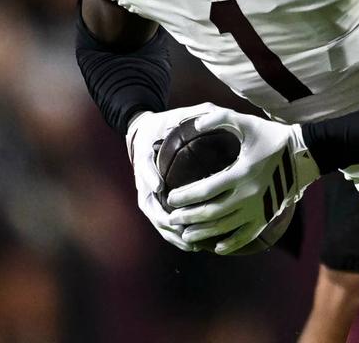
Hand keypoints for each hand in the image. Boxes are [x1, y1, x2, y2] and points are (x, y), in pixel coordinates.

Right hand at [126, 103, 220, 250]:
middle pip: (148, 202)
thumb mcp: (178, 115)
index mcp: (145, 155)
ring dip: (171, 232)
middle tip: (181, 224)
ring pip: (155, 218)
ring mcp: (147, 193)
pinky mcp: (154, 203)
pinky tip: (195, 245)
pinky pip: (163, 223)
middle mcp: (143, 179)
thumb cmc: (166, 125)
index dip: (149, 175)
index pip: (143, 165)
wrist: (145, 134)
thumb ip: (196, 114)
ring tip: (192, 242)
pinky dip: (175, 236)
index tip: (159, 186)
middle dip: (163, 216)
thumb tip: (214, 112)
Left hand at [165, 108, 319, 254]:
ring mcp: (259, 209)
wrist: (303, 154)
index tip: (170, 198)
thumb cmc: (270, 136)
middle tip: (172, 218)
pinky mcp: (267, 217)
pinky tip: (217, 248)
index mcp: (242, 172)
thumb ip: (220, 119)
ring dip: (203, 233)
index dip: (186, 196)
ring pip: (226, 227)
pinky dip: (231, 244)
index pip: (207, 189)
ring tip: (186, 235)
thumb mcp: (246, 122)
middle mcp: (250, 194)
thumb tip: (195, 123)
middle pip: (212, 212)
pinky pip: (246, 236)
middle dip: (189, 217)